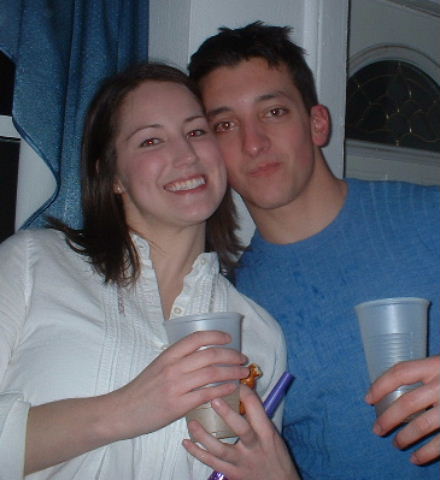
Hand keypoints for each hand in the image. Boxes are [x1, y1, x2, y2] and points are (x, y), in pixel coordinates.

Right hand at [112, 330, 248, 438]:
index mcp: (169, 355)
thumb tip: (204, 356)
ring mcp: (176, 386)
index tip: (229, 338)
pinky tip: (232, 388)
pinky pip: (207, 394)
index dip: (216, 335)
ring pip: (212, 374)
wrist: (122, 411)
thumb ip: (178, 360)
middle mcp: (173, 367)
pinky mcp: (178, 405)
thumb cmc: (142, 389)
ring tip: (243, 373)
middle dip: (231, 355)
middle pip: (210, 355)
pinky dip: (223, 389)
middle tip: (242, 359)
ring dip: (232, 372)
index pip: (196, 338)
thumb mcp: (158, 366)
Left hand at [182, 385, 299, 479]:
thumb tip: (240, 392)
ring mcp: (242, 462)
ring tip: (192, 422)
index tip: (233, 380)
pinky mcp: (232, 473)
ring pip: (221, 449)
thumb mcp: (271, 433)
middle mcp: (255, 447)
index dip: (245, 393)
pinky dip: (197, 452)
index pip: (256, 408)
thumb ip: (256, 416)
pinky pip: (211, 462)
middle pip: (242, 429)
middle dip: (228, 414)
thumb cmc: (275, 455)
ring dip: (204, 436)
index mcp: (266, 432)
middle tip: (214, 399)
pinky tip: (186, 442)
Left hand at [366, 355, 439, 464]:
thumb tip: (397, 386)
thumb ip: (428, 373)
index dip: (380, 385)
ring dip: (405, 437)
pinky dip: (427, 453)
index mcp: (436, 365)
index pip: (399, 372)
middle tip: (377, 429)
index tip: (368, 399)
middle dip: (388, 418)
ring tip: (396, 444)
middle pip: (406, 403)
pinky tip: (417, 458)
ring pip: (422, 425)